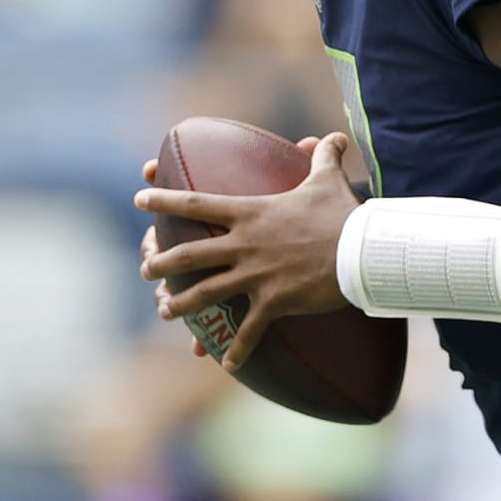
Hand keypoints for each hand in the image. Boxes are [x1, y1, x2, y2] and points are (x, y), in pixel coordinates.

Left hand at [135, 132, 357, 372]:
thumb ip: (324, 156)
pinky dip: (237, 350)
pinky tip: (225, 364)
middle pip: (189, 254)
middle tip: (144, 268)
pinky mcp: (274, 302)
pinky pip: (249, 331)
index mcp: (251, 213)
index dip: (165, 200)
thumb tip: (335, 135)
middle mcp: (245, 244)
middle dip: (161, 262)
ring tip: (163, 311)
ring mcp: (256, 275)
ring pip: (206, 293)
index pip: (197, 203)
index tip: (139, 198)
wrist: (361, 251)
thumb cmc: (343, 213)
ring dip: (181, 304)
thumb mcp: (328, 180)